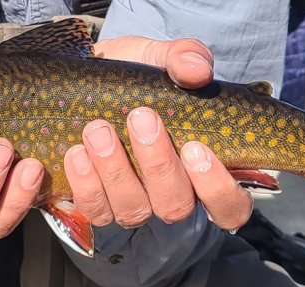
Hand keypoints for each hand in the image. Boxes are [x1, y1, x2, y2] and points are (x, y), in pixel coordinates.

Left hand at [64, 37, 252, 230]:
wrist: (85, 83)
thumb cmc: (135, 80)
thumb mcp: (159, 59)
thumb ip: (184, 58)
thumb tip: (196, 70)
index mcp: (201, 168)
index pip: (230, 206)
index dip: (218, 189)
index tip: (195, 148)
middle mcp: (170, 195)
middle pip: (176, 206)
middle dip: (158, 164)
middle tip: (140, 118)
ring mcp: (133, 204)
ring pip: (133, 210)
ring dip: (115, 172)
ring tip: (97, 130)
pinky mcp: (97, 205)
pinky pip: (93, 209)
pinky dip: (83, 183)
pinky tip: (74, 153)